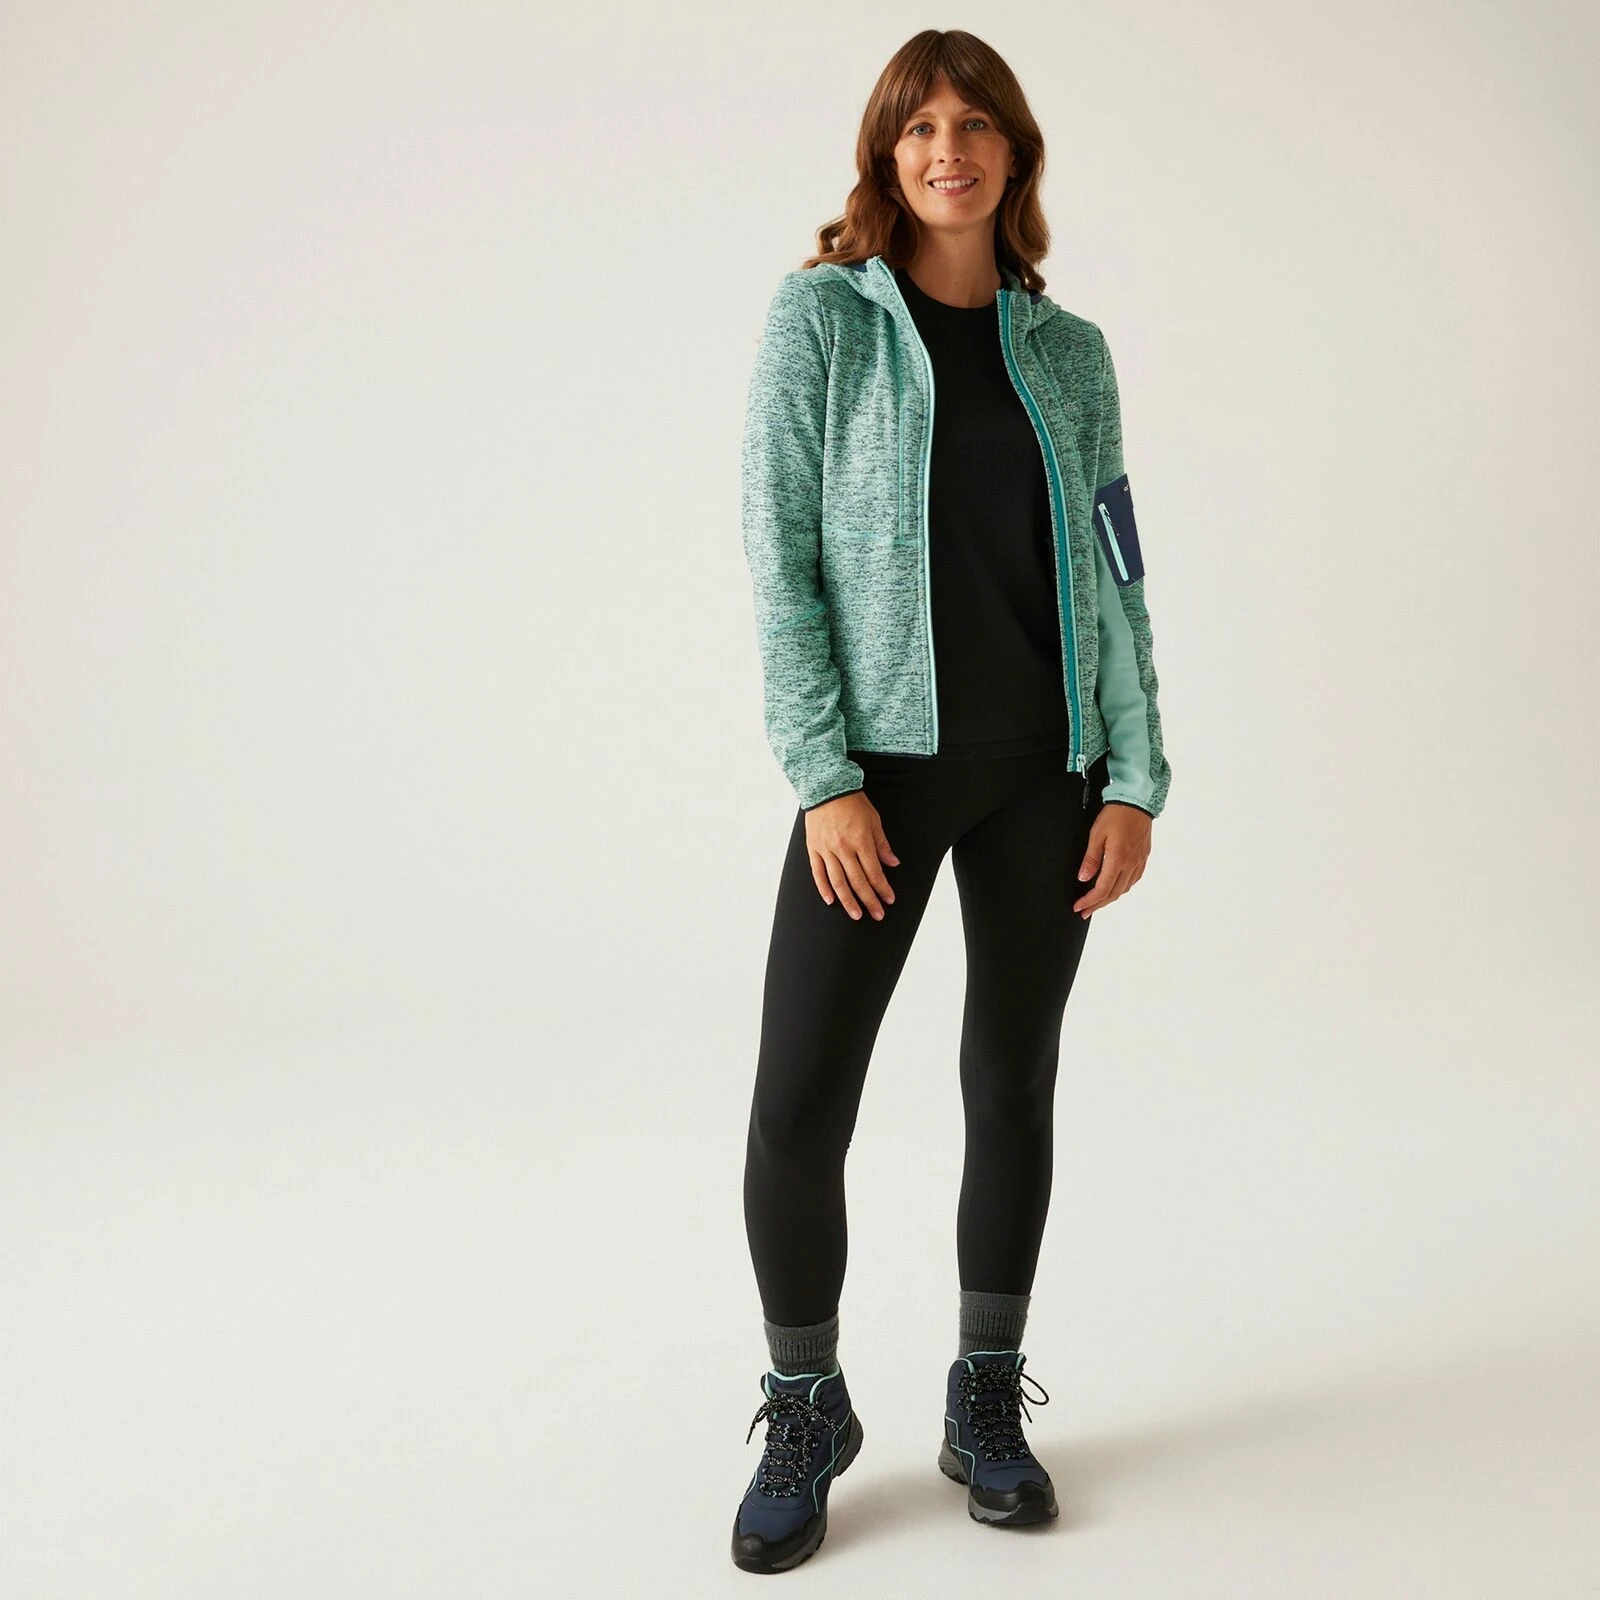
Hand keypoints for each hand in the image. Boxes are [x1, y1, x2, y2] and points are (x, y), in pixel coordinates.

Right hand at [805, 791, 899, 920]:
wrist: (826, 787)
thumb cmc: (853, 802)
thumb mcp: (874, 820)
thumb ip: (882, 844)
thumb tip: (893, 864)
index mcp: (861, 840)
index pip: (874, 872)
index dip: (882, 888)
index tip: (889, 900)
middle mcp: (843, 848)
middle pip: (858, 881)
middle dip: (869, 900)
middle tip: (877, 914)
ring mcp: (826, 849)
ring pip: (838, 881)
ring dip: (848, 900)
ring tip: (856, 914)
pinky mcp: (813, 848)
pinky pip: (818, 872)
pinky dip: (824, 888)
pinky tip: (831, 900)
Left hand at [1073, 802, 1151, 917]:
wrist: (1137, 801)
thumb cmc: (1116, 814)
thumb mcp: (1097, 834)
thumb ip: (1091, 859)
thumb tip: (1083, 878)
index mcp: (1118, 859)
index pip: (1102, 890)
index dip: (1089, 901)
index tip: (1079, 907)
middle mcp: (1130, 864)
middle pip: (1114, 894)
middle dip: (1097, 905)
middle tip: (1085, 911)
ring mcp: (1139, 861)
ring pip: (1125, 889)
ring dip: (1110, 898)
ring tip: (1097, 902)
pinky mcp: (1143, 857)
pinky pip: (1134, 879)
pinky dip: (1123, 887)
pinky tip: (1116, 887)